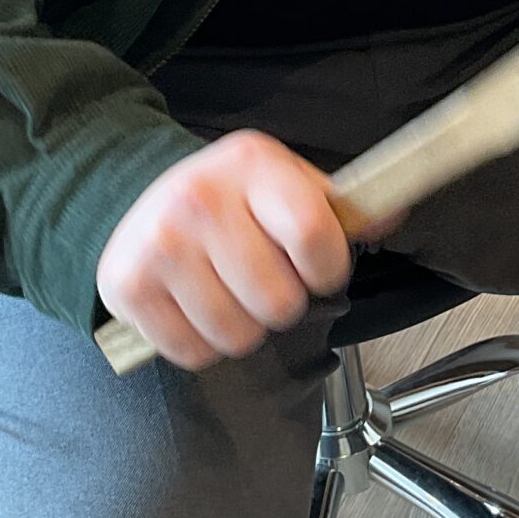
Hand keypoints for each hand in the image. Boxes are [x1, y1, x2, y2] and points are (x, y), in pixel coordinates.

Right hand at [96, 131, 350, 370]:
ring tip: (230, 294)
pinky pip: (192, 352)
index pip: (312, 234)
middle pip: (278, 301)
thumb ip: (342, 206)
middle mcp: (201, 198)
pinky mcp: (128, 285)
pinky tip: (197, 308)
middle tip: (263, 281)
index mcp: (252, 165)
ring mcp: (160, 243)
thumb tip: (390, 215)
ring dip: (243, 328)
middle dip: (282, 304)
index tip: (317, 269)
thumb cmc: (231, 199)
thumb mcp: (288, 183)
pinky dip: (202, 344)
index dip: (327, 269)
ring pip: (237, 335)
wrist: (143, 199)